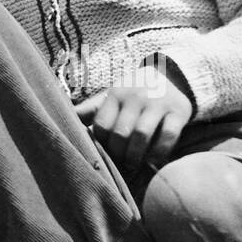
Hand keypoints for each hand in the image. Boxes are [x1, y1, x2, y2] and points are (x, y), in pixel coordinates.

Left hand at [77, 64, 193, 173]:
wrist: (169, 76)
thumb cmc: (132, 94)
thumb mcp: (111, 97)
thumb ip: (90, 110)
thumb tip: (63, 118)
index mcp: (115, 94)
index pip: (102, 124)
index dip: (102, 143)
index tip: (105, 152)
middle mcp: (135, 96)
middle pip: (120, 132)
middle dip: (118, 153)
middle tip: (120, 164)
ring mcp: (158, 103)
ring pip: (141, 135)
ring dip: (136, 156)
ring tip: (133, 164)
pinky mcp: (178, 112)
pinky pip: (167, 137)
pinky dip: (159, 152)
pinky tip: (152, 160)